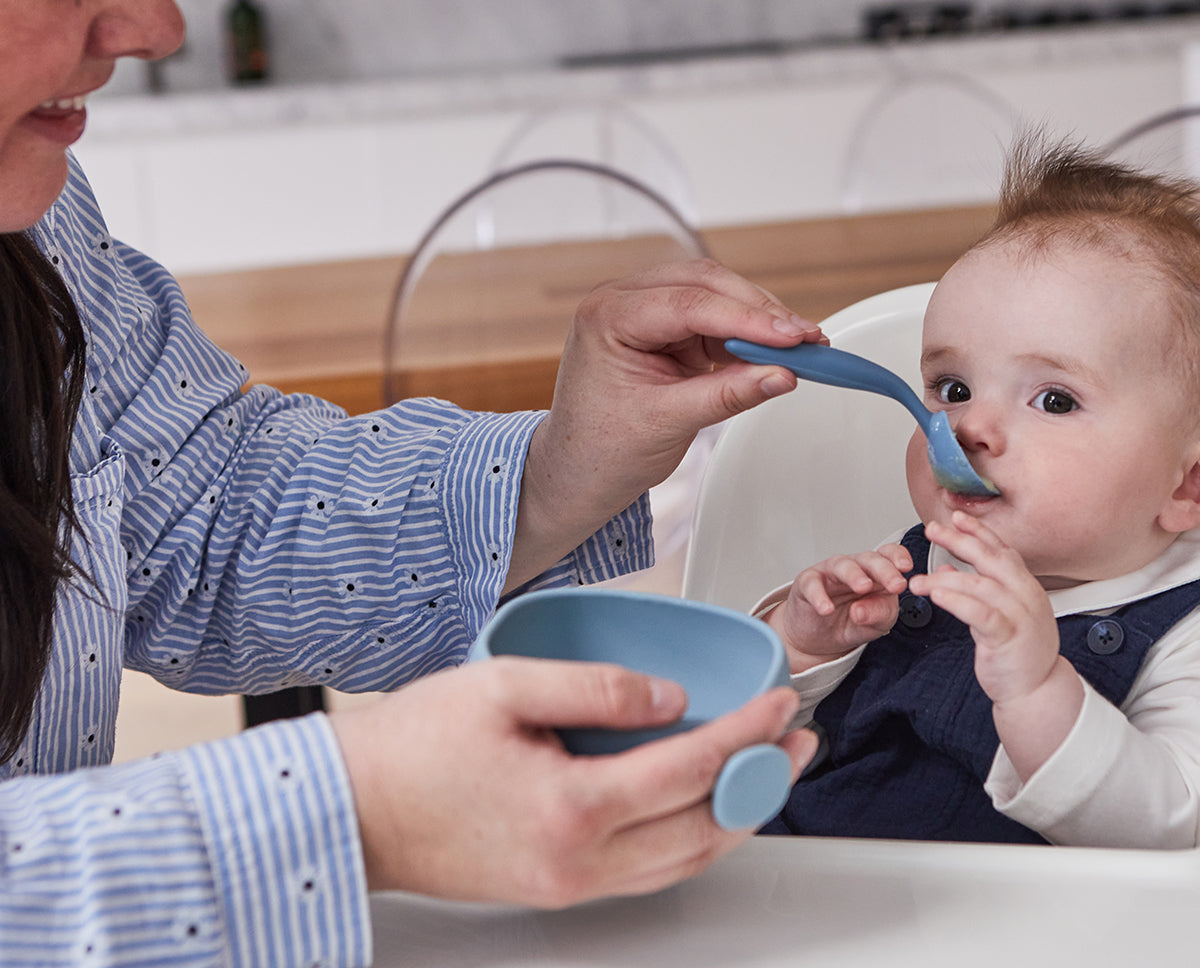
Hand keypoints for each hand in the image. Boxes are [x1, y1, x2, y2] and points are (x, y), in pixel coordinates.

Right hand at [330, 656, 814, 907]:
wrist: (353, 810)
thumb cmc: (412, 746)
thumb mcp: (503, 685)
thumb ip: (594, 687)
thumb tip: (666, 696)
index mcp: (571, 807)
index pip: (689, 768)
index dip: (745, 732)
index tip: (777, 702)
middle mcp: (579, 860)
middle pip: (703, 828)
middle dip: (762, 781)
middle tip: (798, 740)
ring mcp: (569, 883)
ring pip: (683, 862)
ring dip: (735, 816)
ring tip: (767, 772)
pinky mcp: (556, 886)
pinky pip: (647, 871)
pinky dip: (691, 839)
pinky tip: (699, 807)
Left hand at [511, 260, 822, 586]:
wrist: (578, 472)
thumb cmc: (601, 449)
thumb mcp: (668, 422)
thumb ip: (728, 394)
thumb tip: (782, 375)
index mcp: (608, 317)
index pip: (689, 302)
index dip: (748, 317)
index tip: (792, 336)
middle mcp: (622, 302)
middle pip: (705, 283)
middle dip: (759, 311)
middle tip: (806, 339)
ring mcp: (643, 311)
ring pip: (713, 294)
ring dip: (756, 319)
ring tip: (799, 347)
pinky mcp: (663, 328)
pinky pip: (712, 317)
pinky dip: (744, 333)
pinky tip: (772, 351)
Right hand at [768, 544, 910, 671]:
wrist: (819, 639)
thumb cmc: (852, 623)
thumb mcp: (875, 624)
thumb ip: (879, 614)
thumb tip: (863, 610)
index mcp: (877, 574)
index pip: (889, 555)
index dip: (898, 557)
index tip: (907, 568)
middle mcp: (855, 568)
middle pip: (870, 559)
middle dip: (884, 570)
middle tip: (895, 584)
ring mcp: (830, 573)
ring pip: (842, 565)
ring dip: (854, 575)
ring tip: (863, 587)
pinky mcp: (807, 583)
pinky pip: (812, 584)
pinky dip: (819, 596)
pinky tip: (826, 608)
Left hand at [912, 510, 1083, 778]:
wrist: (1037, 693)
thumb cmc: (1017, 654)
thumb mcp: (997, 615)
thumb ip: (977, 591)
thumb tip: (949, 570)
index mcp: (1026, 588)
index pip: (1003, 550)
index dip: (980, 531)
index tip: (956, 517)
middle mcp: (1027, 597)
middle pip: (992, 559)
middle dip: (961, 541)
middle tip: (934, 530)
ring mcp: (1021, 617)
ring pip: (982, 585)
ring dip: (946, 578)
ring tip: (918, 579)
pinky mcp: (1009, 638)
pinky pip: (980, 614)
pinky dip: (957, 600)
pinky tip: (936, 594)